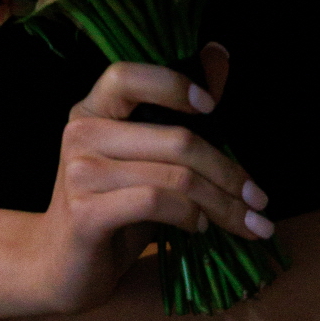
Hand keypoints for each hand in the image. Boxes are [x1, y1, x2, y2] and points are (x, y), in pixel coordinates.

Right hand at [27, 42, 274, 315]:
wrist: (61, 266)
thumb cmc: (112, 208)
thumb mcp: (146, 158)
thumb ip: (178, 114)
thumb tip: (218, 54)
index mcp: (93, 110)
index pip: (127, 75)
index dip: (173, 84)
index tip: (212, 107)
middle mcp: (81, 133)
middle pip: (177, 139)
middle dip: (229, 173)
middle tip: (258, 200)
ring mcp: (79, 173)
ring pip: (175, 177)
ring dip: (221, 204)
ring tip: (241, 222)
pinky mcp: (86, 213)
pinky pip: (156, 203)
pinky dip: (190, 217)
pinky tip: (200, 228)